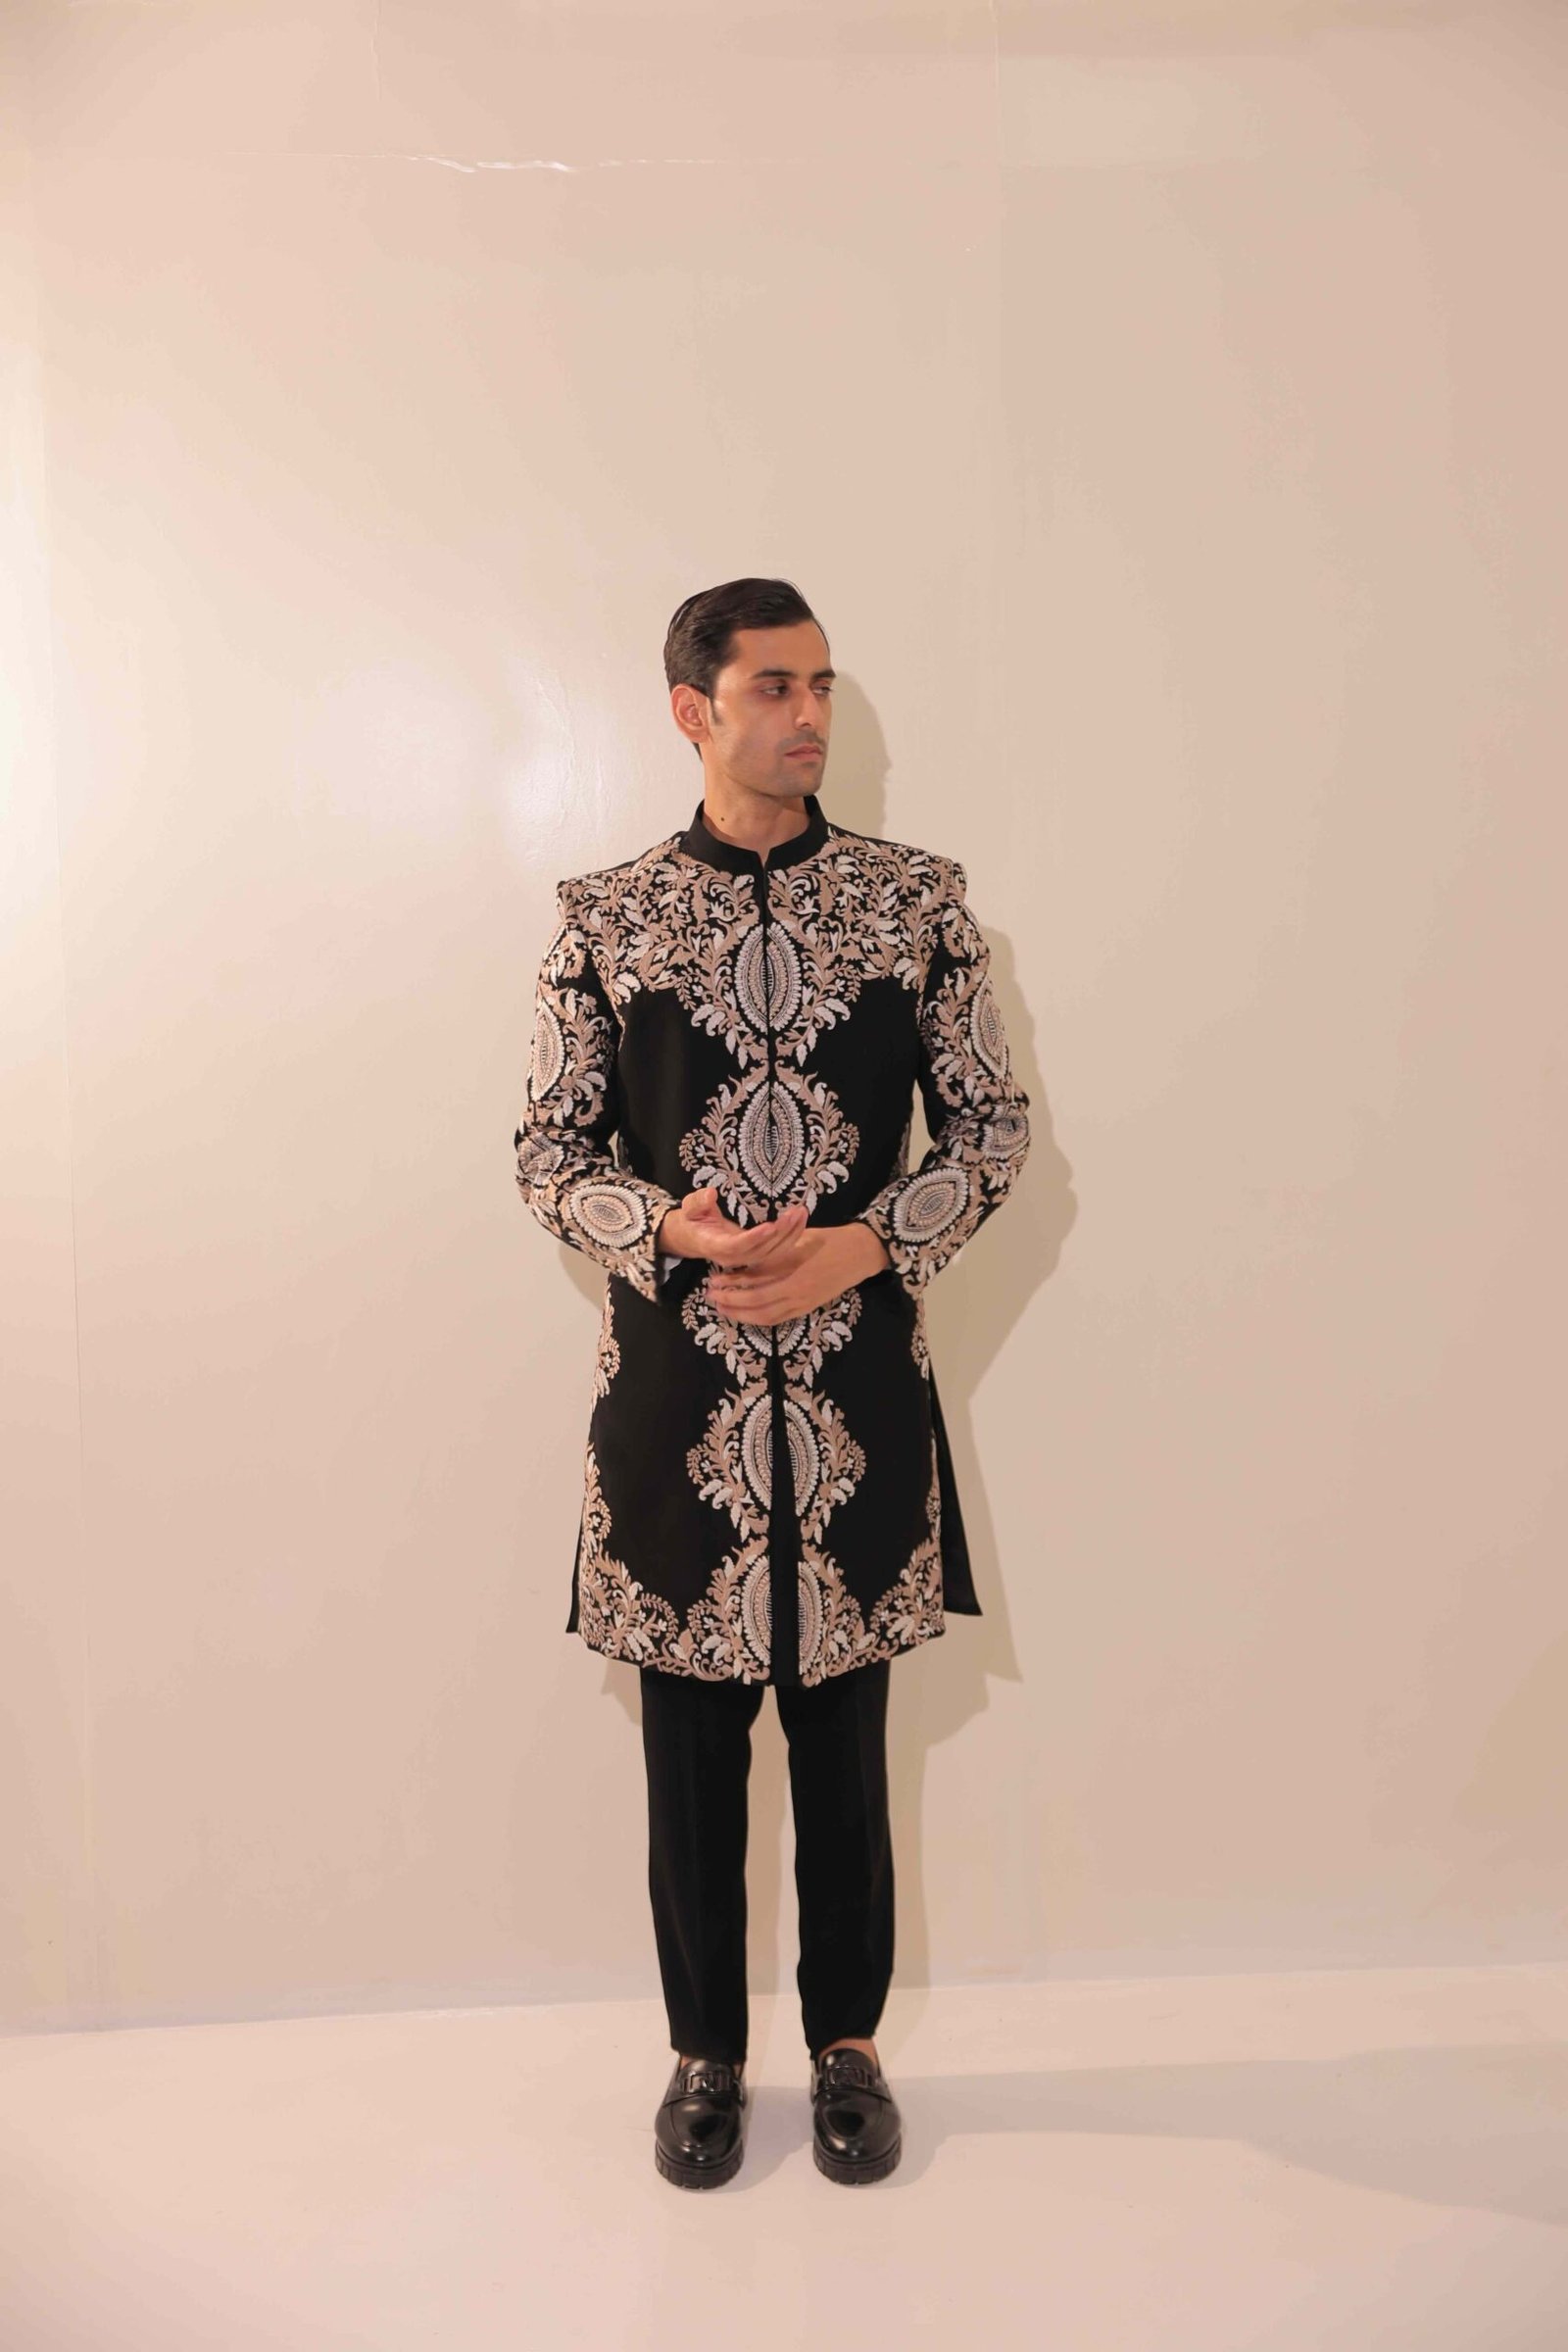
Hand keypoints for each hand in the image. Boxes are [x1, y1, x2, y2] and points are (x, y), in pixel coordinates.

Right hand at [655, 1187, 809, 1273]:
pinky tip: (800, 1221)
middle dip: (780, 1233)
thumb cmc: (691, 1220)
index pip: (737, 1246)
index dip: (754, 1238)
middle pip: (760, 1251)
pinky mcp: (754, 1255)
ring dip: (789, 1234)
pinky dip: (789, 1238)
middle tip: (795, 1213)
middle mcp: (732, 1257)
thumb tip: (710, 1193)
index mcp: (715, 1246)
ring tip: (801, 1213)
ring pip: (771, 1253)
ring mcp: (744, 1259)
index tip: (771, 1225)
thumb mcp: (689, 1208)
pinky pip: (775, 1251)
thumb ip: (698, 1202)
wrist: (691, 1237)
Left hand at [705, 1218, 890, 1324]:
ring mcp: (802, 1302)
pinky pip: (778, 1319)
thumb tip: (744, 1263)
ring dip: (741, 1314)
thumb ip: (772, 1255)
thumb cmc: (827, 1239)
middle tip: (711, 1296)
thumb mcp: (796, 1240)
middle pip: (754, 1302)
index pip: (753, 1280)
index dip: (731, 1282)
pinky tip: (747, 1314)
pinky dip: (759, 1318)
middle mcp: (795, 1289)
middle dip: (730, 1301)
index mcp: (791, 1268)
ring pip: (764, 1316)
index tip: (715, 1279)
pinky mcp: (807, 1307)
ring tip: (722, 1308)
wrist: (859, 1253)